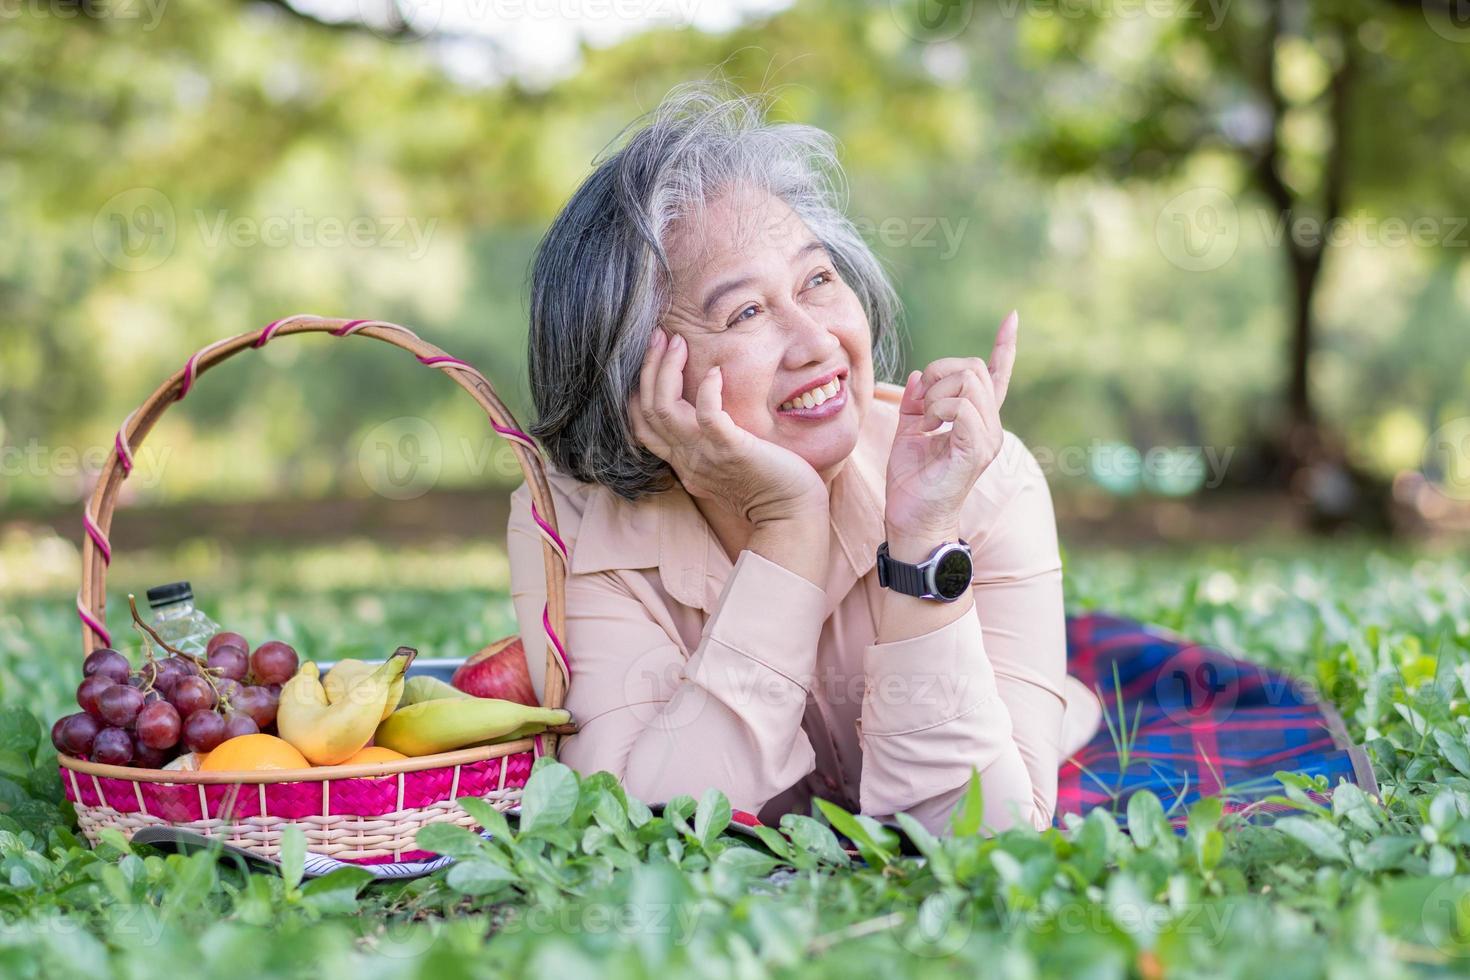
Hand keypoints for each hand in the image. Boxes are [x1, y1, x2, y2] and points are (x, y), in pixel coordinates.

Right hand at [628, 329, 826, 524]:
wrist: (791, 515)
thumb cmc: (769, 487)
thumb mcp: (726, 465)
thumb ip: (711, 444)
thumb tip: (709, 419)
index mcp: (683, 461)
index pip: (641, 424)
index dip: (638, 389)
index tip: (652, 357)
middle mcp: (686, 458)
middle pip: (646, 409)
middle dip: (648, 368)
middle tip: (659, 336)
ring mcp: (705, 454)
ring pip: (664, 408)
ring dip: (667, 369)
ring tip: (676, 342)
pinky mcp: (731, 449)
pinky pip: (707, 415)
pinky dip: (707, 389)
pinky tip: (715, 371)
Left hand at [883, 311, 1018, 541]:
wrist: (911, 520)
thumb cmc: (911, 483)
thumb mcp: (907, 432)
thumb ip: (915, 404)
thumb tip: (917, 375)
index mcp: (977, 421)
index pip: (996, 377)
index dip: (1005, 347)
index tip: (1012, 318)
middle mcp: (989, 427)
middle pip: (973, 368)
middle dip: (939, 372)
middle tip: (921, 404)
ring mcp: (987, 438)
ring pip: (968, 382)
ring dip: (936, 393)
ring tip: (925, 420)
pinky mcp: (975, 450)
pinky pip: (961, 407)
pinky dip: (938, 408)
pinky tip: (930, 427)